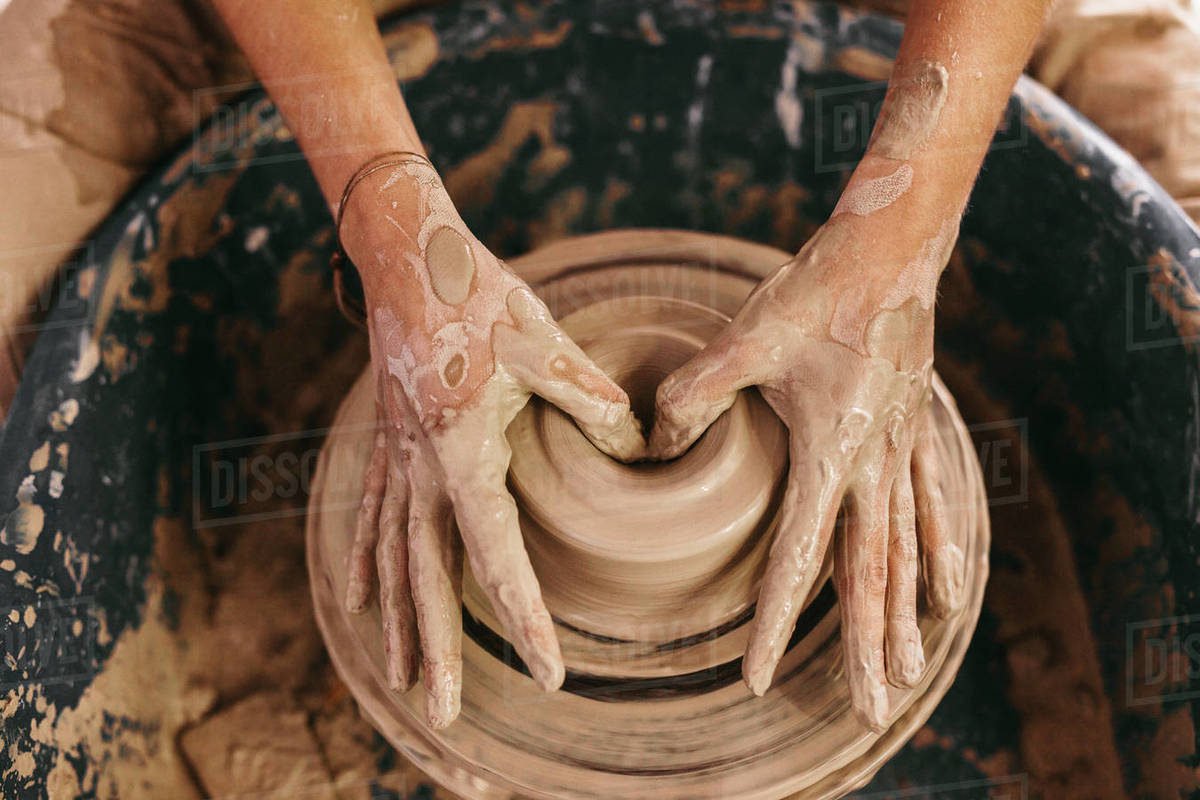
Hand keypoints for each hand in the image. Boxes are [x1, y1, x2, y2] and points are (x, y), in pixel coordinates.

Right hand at [339, 158, 644, 727]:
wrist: (406, 250)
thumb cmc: (477, 293)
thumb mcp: (544, 342)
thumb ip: (591, 399)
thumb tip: (638, 450)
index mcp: (463, 448)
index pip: (495, 552)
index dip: (524, 616)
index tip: (547, 669)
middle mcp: (421, 466)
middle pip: (429, 575)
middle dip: (439, 649)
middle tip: (446, 714)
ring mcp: (397, 458)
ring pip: (396, 558)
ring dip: (401, 625)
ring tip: (405, 682)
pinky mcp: (390, 444)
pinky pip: (374, 519)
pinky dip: (370, 567)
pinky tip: (363, 604)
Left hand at [649, 212, 964, 731]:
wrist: (890, 244)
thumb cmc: (817, 287)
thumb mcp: (745, 338)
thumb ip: (694, 395)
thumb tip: (649, 445)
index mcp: (830, 450)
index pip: (797, 557)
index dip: (775, 622)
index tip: (759, 677)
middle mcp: (875, 463)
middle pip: (868, 574)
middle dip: (864, 647)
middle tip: (866, 711)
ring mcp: (903, 449)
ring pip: (904, 552)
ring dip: (904, 618)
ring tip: (910, 675)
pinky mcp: (916, 429)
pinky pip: (930, 505)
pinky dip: (938, 553)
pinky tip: (949, 593)